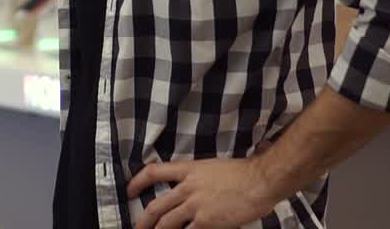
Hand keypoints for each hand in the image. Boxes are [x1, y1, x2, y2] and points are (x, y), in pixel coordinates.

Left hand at [128, 156, 279, 228]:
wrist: (260, 180)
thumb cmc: (243, 173)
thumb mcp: (211, 167)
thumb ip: (196, 178)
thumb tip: (188, 191)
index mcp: (188, 170)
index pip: (153, 172)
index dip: (137, 182)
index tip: (130, 190)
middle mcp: (187, 187)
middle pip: (156, 206)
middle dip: (143, 220)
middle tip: (137, 227)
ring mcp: (196, 205)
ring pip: (166, 223)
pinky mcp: (207, 221)